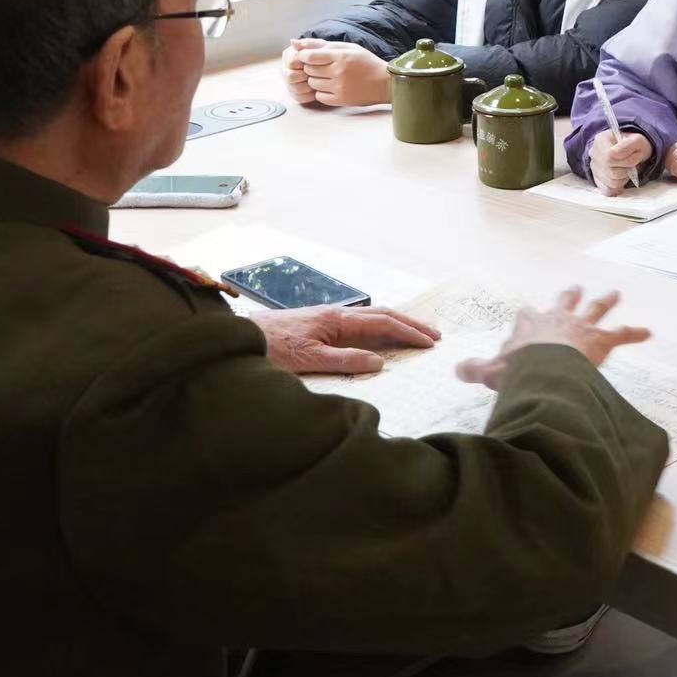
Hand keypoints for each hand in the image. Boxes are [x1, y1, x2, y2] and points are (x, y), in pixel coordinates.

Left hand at [258, 303, 439, 374]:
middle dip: (410, 324)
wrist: (241, 337)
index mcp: (338, 319)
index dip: (408, 333)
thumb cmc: (272, 347)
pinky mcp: (321, 323)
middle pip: (382, 314)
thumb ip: (345, 360)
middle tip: (434, 336)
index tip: (429, 343)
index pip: (382, 323)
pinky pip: (359, 321)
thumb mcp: (309, 360)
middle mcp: (337, 313)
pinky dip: (379, 326)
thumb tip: (380, 362)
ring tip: (415, 333)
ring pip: (372, 315)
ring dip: (397, 323)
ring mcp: (329, 316)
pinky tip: (381, 334)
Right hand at [282, 39, 327, 105]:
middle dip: (306, 76)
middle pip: (290, 77)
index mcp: (288, 56)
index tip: (317, 64)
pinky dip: (309, 95)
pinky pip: (299, 97)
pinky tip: (318, 90)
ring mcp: (289, 82)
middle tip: (320, 75)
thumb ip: (308, 44)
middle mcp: (286, 69)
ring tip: (319, 82)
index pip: (291, 62)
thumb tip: (292, 42)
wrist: (331, 64)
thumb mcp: (319, 46)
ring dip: (308, 86)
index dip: (304, 64)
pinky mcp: (295, 93)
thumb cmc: (324, 54)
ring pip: (294, 88)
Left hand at [297, 41, 391, 107]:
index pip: (310, 56)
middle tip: (321, 66)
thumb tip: (294, 42)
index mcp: (341, 56)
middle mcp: (338, 72)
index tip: (308, 57)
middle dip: (311, 67)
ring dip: (316, 79)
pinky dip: (321, 91)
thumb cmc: (366, 62)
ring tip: (328, 76)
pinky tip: (331, 86)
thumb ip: (321, 44)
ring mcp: (339, 88)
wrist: (385, 83)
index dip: (304, 56)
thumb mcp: (347, 47)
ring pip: (312, 83)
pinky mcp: (340, 100)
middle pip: (309, 70)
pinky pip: (319, 96)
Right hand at [456, 287, 651, 388]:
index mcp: (530, 326)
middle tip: (576, 287)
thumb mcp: (490, 370)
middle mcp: (556, 319)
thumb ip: (475, 369)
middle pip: (564, 301)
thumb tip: (457, 370)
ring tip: (615, 294)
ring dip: (605, 301)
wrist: (544, 369)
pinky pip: (622, 334)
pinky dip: (635, 333)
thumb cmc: (518, 370)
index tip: (526, 316)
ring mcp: (580, 327)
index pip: (526, 316)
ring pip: (595, 309)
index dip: (527, 318)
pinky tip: (648, 332)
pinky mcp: (601, 341)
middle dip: (570, 295)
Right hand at [588, 130, 652, 196]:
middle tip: (632, 165)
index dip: (627, 160)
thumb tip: (616, 154)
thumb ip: (630, 145)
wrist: (631, 150)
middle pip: (611, 171)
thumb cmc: (634, 146)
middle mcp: (593, 154)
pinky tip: (621, 179)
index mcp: (601, 140)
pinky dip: (618, 187)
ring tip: (627, 170)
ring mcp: (594, 168)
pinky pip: (608, 190)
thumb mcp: (637, 140)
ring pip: (611, 182)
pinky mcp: (597, 180)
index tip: (634, 156)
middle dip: (626, 170)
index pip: (611, 156)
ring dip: (624, 179)